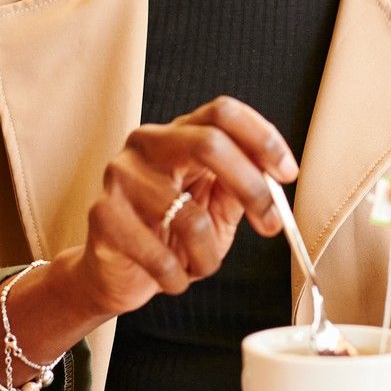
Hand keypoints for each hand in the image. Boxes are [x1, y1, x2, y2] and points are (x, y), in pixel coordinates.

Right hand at [61, 95, 297, 318]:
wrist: (117, 274)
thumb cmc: (171, 235)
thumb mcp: (215, 206)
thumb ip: (241, 186)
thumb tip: (275, 178)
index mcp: (178, 132)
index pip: (222, 113)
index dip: (262, 138)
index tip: (287, 173)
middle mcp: (146, 144)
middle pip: (209, 144)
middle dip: (251, 188)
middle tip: (271, 223)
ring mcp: (120, 176)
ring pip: (189, 215)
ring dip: (209, 254)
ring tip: (203, 265)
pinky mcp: (103, 215)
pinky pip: (159, 255)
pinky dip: (178, 276)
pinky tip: (175, 277)